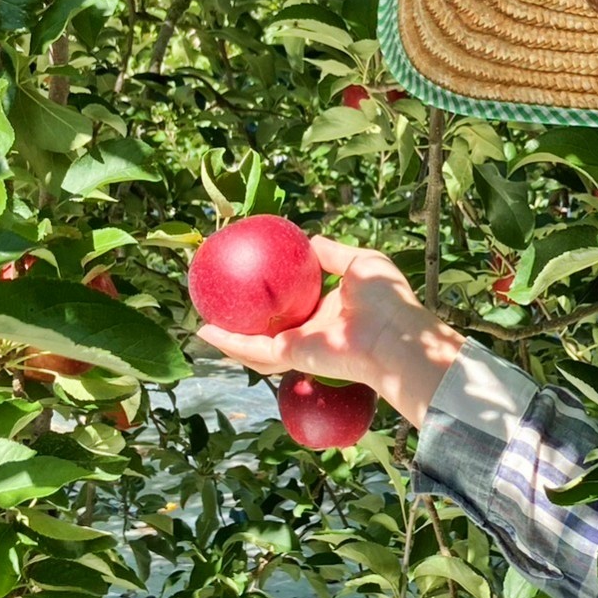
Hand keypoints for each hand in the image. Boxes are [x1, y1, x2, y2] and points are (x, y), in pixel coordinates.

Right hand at [196, 237, 465, 427]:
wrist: (394, 335)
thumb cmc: (386, 299)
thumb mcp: (360, 262)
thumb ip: (333, 253)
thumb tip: (309, 241)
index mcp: (328, 310)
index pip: (296, 303)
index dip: (275, 292)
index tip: (253, 276)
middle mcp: (312, 331)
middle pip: (271, 327)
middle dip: (246, 320)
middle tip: (222, 302)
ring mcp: (300, 346)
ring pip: (255, 345)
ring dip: (228, 337)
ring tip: (203, 321)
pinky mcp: (292, 357)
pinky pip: (254, 349)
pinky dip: (230, 343)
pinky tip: (206, 331)